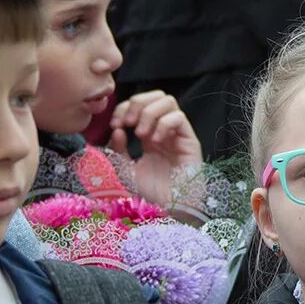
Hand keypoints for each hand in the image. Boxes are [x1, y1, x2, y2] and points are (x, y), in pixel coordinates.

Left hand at [107, 91, 202, 208]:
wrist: (170, 208)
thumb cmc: (151, 193)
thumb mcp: (124, 170)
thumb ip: (118, 150)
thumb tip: (118, 129)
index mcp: (149, 134)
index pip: (139, 104)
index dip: (124, 107)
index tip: (115, 124)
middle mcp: (164, 130)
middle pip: (155, 95)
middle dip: (138, 104)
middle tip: (128, 123)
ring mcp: (178, 134)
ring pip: (168, 101)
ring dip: (150, 113)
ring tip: (142, 134)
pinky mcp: (190, 140)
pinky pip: (179, 117)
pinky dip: (164, 124)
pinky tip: (156, 141)